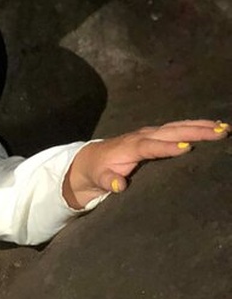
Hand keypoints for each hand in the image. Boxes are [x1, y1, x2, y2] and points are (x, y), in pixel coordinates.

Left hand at [63, 119, 228, 208]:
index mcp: (131, 148)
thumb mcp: (99, 179)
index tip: (186, 148)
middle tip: (220, 133)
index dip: (167, 147)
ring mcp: (151, 134)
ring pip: (177, 127)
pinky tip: (213, 126)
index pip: (150, 146)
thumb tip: (119, 185)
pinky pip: (178, 128)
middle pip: (170, 132)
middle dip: (194, 132)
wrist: (93, 158)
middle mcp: (143, 137)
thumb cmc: (98, 171)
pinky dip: (195, 126)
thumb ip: (108, 181)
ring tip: (223, 128)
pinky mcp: (157, 135)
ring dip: (200, 126)